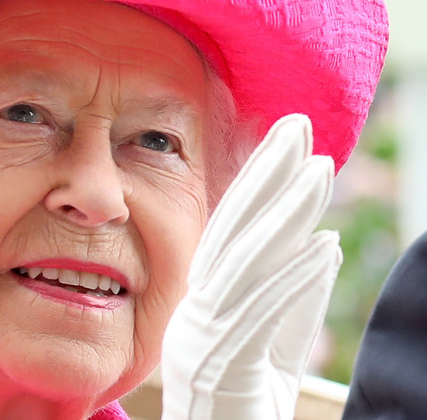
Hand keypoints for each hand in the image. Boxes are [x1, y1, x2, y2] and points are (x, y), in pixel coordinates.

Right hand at [160, 114, 341, 419]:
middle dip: (266, 176)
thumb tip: (324, 242)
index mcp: (202, 304)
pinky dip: (292, 279)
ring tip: (319, 169)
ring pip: (243, 264)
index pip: (231, 234)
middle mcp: (194, 312)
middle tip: (297, 126)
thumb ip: (295, 299)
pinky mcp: (220, 365)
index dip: (258, 185)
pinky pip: (259, 314)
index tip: (289, 144)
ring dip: (284, 214)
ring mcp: (200, 337)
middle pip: (231, 234)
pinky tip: (324, 245)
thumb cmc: (243, 414)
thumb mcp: (276, 350)